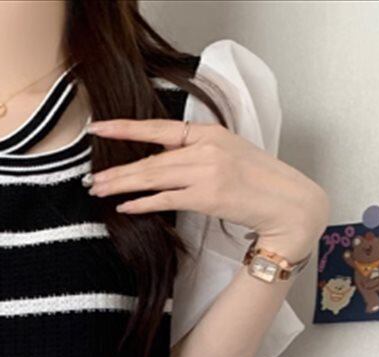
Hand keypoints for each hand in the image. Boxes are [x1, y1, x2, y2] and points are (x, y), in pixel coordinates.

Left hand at [85, 118, 329, 261]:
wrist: (288, 204)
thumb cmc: (258, 183)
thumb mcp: (228, 156)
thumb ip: (196, 155)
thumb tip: (161, 165)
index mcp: (210, 133)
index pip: (159, 128)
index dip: (126, 128)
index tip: (99, 129)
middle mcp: (206, 148)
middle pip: (151, 159)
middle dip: (117, 170)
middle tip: (90, 178)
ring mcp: (207, 172)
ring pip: (153, 178)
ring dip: (122, 186)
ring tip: (98, 190)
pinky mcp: (208, 196)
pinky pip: (165, 200)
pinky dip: (142, 204)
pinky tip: (124, 206)